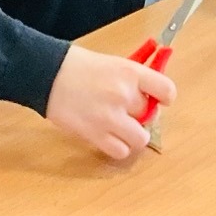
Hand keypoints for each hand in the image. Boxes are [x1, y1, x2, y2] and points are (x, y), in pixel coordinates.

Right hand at [44, 43, 173, 160]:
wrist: (48, 75)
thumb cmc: (79, 67)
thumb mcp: (113, 63)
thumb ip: (134, 80)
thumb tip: (152, 97)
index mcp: (131, 73)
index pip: (167, 91)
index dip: (165, 98)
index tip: (159, 100)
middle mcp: (124, 95)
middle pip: (150, 115)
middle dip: (142, 115)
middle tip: (129, 112)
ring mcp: (111, 117)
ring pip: (140, 139)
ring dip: (133, 135)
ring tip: (121, 128)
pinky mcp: (96, 135)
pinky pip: (121, 151)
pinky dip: (118, 147)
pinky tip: (109, 136)